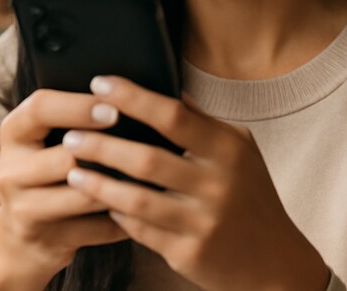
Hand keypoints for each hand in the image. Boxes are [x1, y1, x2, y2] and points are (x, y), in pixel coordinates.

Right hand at [0, 89, 129, 290]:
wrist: (19, 238)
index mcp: (15, 133)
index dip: (79, 107)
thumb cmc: (46, 172)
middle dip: (106, 153)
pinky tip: (144, 212)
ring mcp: (23, 208)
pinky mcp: (45, 239)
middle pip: (66, 157)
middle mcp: (11, 170)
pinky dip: (124, 220)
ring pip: (85, 195)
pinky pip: (97, 228)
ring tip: (152, 179)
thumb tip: (129, 96)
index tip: (115, 109)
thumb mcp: (45, 140)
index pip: (40, 108)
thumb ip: (74, 118)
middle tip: (144, 147)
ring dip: (121, 188)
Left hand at [62, 76, 329, 290]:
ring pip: (137, 200)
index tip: (100, 84)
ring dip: (98, 183)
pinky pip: (141, 231)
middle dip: (102, 145)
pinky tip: (100, 202)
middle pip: (147, 159)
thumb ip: (203, 123)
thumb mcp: (240, 152)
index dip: (133, 98)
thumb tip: (170, 89)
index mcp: (228, 150)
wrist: (274, 262)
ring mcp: (203, 222)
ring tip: (72, 169)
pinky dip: (117, 215)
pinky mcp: (189, 254)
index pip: (174, 115)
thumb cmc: (252, 198)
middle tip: (71, 135)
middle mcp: (217, 185)